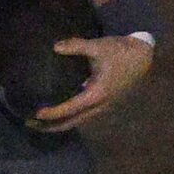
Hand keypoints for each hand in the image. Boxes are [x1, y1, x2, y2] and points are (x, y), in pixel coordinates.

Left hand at [33, 34, 153, 132]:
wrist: (143, 56)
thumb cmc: (120, 51)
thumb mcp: (98, 46)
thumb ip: (76, 46)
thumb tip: (55, 47)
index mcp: (97, 94)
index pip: (70, 109)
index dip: (52, 113)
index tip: (35, 113)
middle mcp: (99, 105)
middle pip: (72, 123)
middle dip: (51, 126)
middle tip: (30, 124)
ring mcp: (103, 106)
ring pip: (78, 121)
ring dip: (59, 124)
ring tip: (39, 122)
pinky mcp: (103, 103)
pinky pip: (83, 116)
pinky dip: (69, 118)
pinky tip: (58, 113)